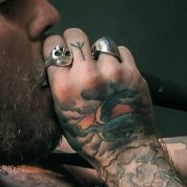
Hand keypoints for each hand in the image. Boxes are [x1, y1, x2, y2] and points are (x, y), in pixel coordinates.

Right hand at [43, 28, 156, 170]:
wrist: (125, 151)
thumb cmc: (90, 139)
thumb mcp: (61, 115)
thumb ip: (57, 87)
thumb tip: (53, 63)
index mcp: (63, 87)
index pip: (52, 46)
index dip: (54, 45)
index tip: (58, 50)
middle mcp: (86, 76)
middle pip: (76, 35)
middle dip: (74, 40)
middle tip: (78, 52)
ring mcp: (112, 72)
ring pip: (101, 43)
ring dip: (99, 53)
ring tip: (101, 68)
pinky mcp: (133, 73)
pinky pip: (122, 50)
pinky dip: (118, 58)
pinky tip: (116, 73)